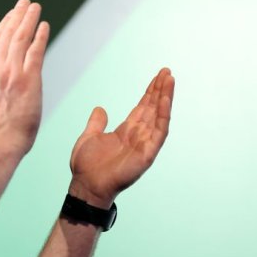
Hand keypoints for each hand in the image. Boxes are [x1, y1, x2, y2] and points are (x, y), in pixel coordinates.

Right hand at [0, 0, 49, 155]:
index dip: (3, 25)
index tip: (11, 14)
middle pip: (7, 34)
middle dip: (16, 15)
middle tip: (25, 2)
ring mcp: (12, 72)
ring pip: (20, 38)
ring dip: (28, 20)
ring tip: (34, 7)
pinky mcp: (29, 80)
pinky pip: (35, 52)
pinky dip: (40, 37)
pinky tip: (44, 26)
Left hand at [69, 68, 174, 206]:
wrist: (86, 185)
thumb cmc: (86, 166)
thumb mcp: (88, 137)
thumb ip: (96, 123)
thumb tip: (100, 108)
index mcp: (126, 132)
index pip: (142, 108)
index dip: (149, 93)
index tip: (158, 77)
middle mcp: (138, 136)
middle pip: (152, 108)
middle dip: (160, 90)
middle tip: (166, 71)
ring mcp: (144, 145)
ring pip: (159, 116)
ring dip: (165, 98)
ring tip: (170, 79)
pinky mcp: (147, 154)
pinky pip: (159, 132)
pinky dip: (163, 115)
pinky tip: (165, 100)